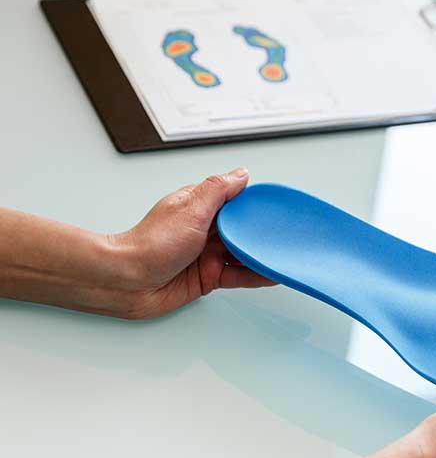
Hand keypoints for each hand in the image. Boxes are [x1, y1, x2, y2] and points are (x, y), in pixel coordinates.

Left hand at [110, 168, 275, 318]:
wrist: (127, 283)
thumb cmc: (149, 245)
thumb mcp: (190, 209)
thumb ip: (218, 191)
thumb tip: (241, 174)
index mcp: (199, 207)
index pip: (235, 201)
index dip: (255, 204)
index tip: (276, 207)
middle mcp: (204, 230)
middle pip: (242, 229)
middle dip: (261, 233)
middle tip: (286, 235)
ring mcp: (206, 254)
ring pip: (242, 254)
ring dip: (260, 255)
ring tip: (283, 256)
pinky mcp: (208, 277)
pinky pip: (238, 276)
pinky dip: (255, 276)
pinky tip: (270, 275)